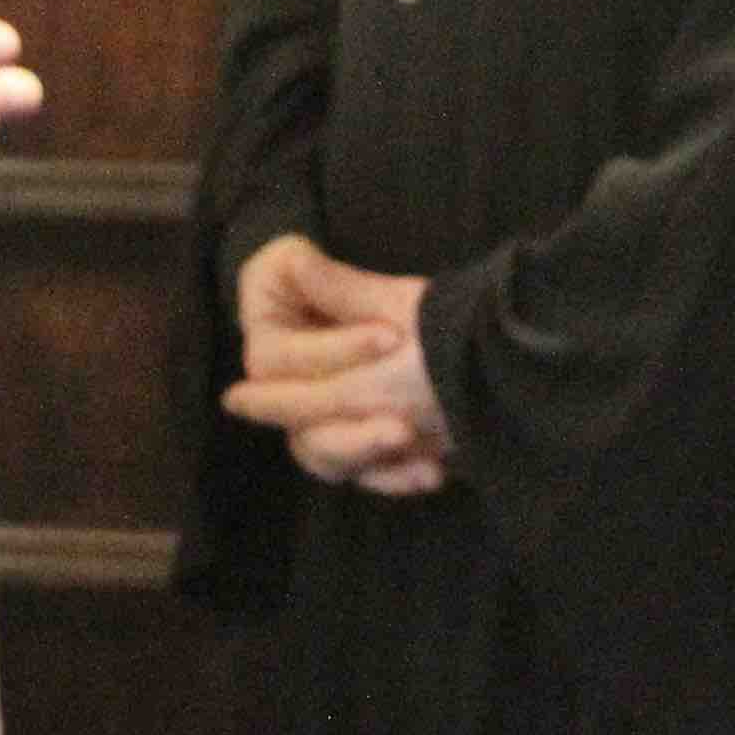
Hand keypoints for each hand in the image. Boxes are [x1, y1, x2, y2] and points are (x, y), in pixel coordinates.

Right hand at [224, 233, 450, 496]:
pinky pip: (363, 475)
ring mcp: (322, 424)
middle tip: (402, 425)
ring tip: (411, 442)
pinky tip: (434, 472)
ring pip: (322, 453)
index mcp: (275, 342)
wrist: (459, 347)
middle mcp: (288, 388)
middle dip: (349, 420)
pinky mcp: (358, 451)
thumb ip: (335, 286)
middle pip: (297, 418)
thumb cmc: (397, 305)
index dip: (337, 349)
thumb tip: (294, 257)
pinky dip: (395, 477)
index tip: (391, 337)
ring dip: (366, 452)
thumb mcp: (380, 296)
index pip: (283, 359)